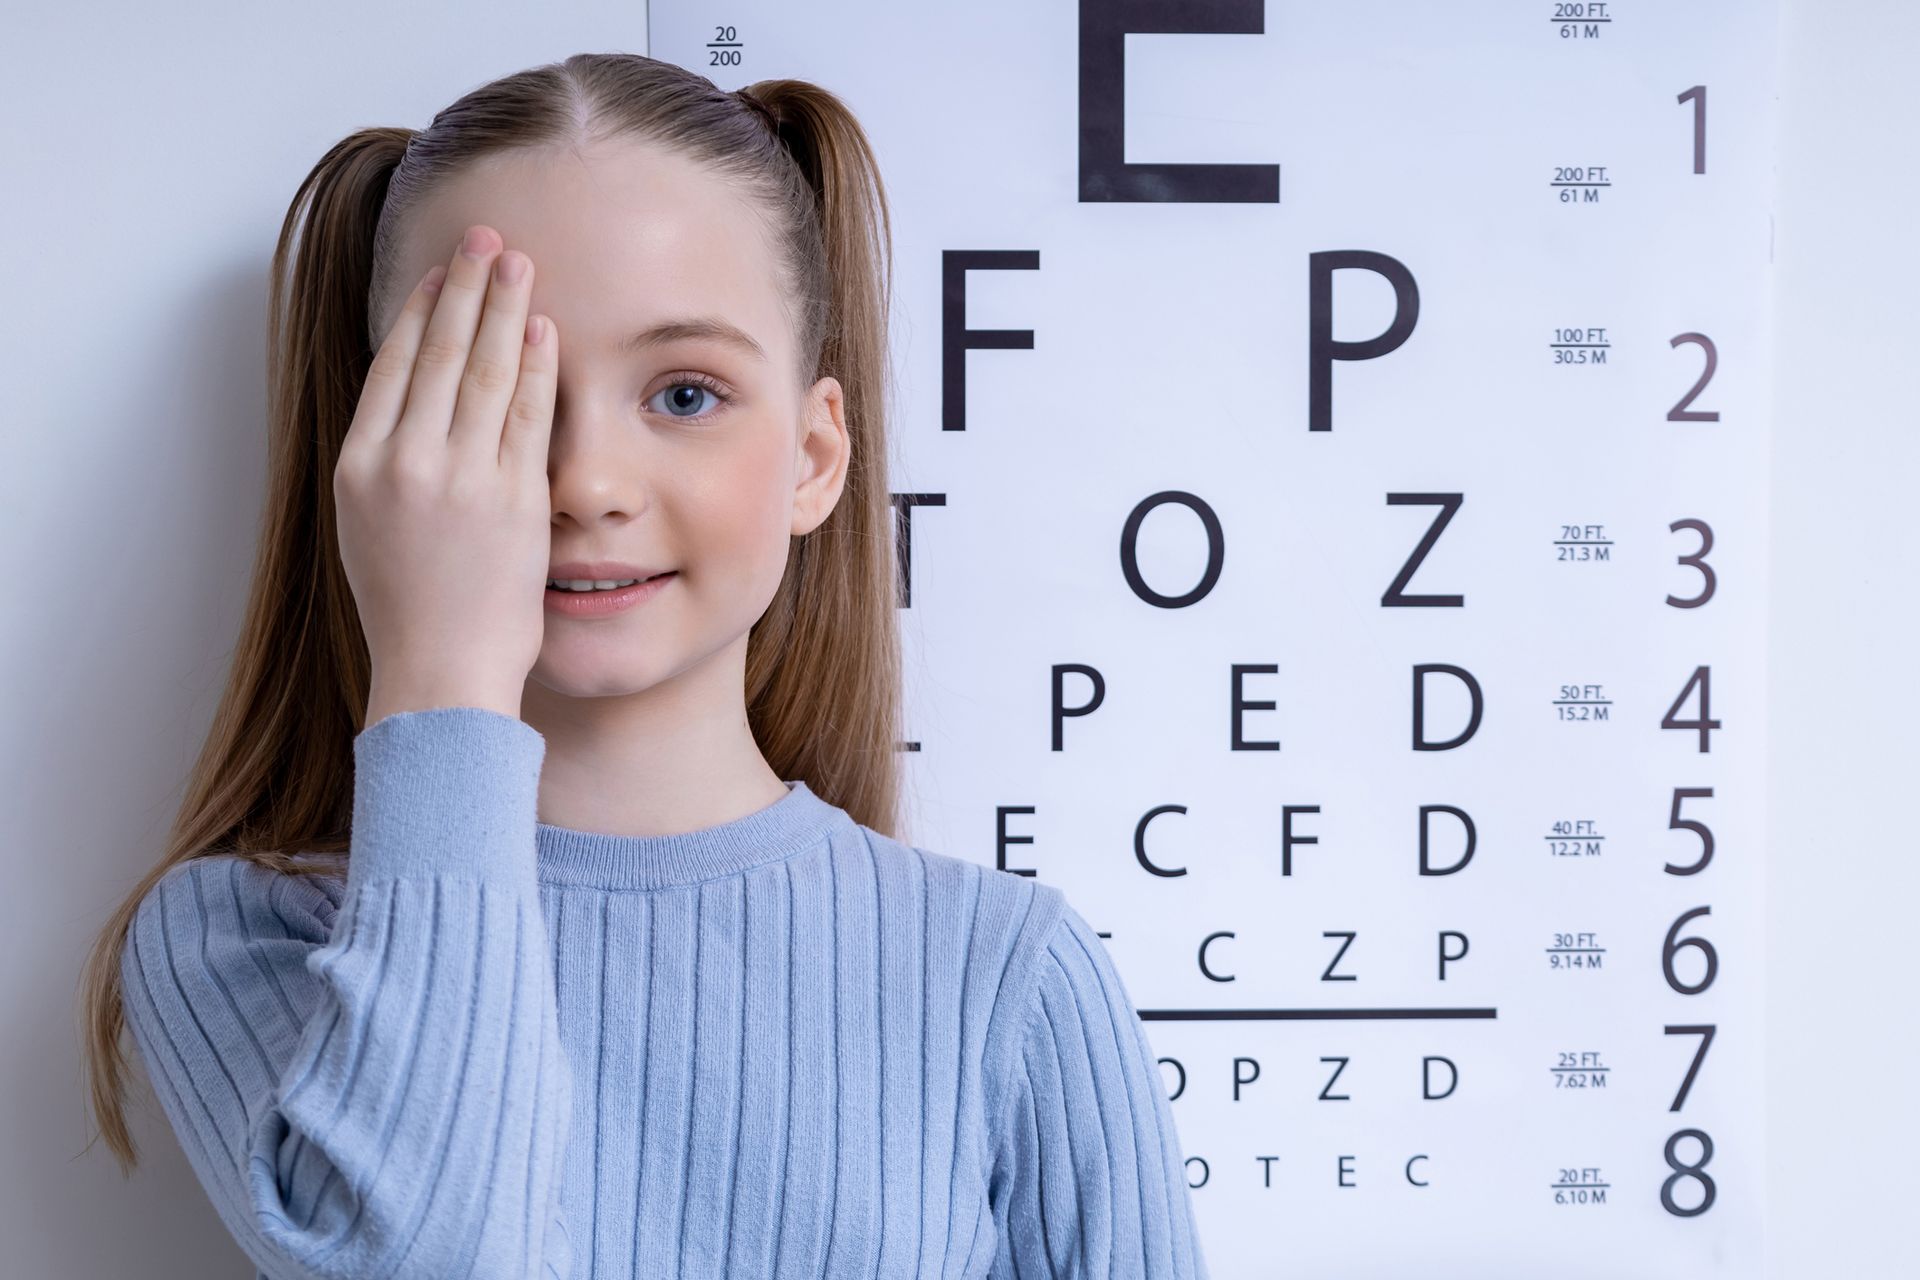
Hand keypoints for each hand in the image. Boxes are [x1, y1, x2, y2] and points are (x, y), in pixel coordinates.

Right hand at [334, 224, 557, 723]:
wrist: (441, 672)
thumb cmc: (411, 610)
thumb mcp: (369, 528)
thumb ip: (385, 465)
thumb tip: (407, 410)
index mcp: (359, 467)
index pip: (392, 367)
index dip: (418, 312)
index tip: (438, 273)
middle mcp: (403, 464)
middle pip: (437, 354)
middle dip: (463, 287)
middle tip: (484, 238)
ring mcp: (458, 479)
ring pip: (481, 373)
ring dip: (502, 309)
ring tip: (516, 262)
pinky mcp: (510, 499)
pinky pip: (525, 417)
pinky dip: (534, 367)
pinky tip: (543, 329)